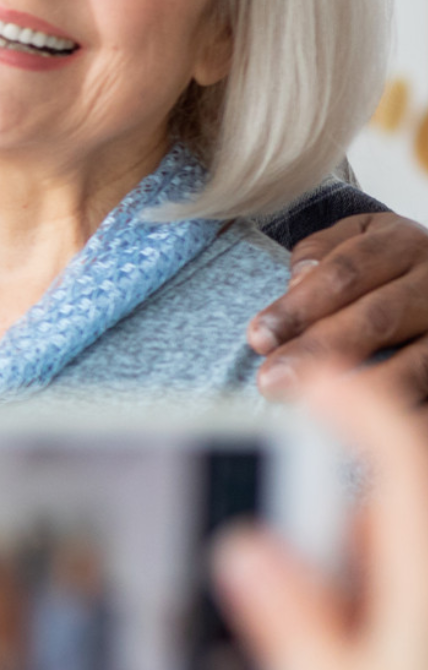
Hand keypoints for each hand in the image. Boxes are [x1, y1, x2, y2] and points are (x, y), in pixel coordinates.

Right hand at [215, 368, 427, 669]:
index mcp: (426, 573)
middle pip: (378, 533)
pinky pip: (401, 649)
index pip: (396, 453)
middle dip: (309, 569)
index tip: (302, 380)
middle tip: (252, 614)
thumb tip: (247, 547)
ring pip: (387, 601)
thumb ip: (290, 623)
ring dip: (328, 640)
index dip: (349, 404)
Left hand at [248, 213, 427, 400]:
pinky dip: (402, 408)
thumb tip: (298, 286)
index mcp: (401, 243)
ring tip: (314, 409)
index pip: (345, 273)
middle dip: (319, 351)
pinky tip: (367, 431)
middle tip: (272, 381)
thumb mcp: (351, 238)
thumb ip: (319, 257)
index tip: (258, 338)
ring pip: (416, 360)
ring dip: (363, 388)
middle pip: (377, 317)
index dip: (300, 307)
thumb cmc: (380, 262)